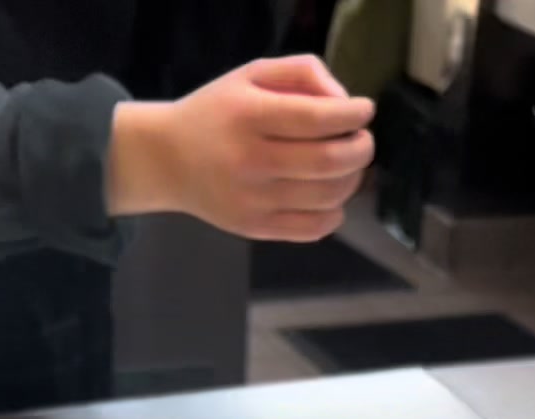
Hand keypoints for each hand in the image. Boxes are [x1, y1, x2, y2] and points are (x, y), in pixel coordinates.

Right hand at [108, 55, 374, 242]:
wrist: (169, 159)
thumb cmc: (219, 112)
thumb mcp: (251, 74)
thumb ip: (300, 73)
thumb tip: (343, 100)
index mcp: (249, 115)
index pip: (315, 119)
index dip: (351, 115)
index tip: (365, 110)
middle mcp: (251, 160)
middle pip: (328, 162)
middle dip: (360, 149)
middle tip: (363, 139)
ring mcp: (254, 200)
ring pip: (327, 197)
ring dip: (352, 180)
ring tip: (349, 166)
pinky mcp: (257, 229)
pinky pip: (314, 229)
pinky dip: (335, 213)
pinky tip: (331, 197)